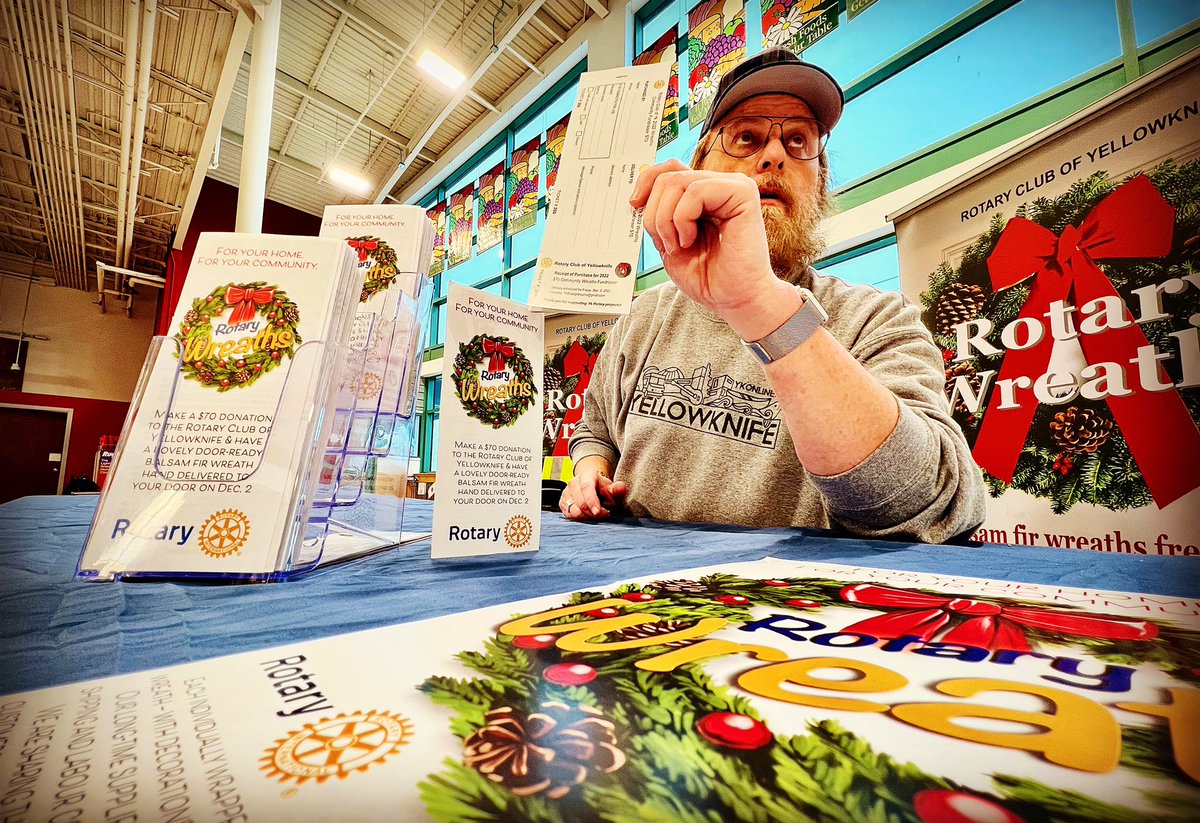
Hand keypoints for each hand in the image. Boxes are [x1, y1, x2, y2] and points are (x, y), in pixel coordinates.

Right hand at [560, 467, 626, 520]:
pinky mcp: (562, 503)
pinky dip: (579, 519)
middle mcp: (573, 483)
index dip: (592, 501)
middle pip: (580, 503)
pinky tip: (587, 516)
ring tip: (596, 514)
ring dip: (586, 517)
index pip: (586, 488)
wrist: (590, 485)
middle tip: (604, 514)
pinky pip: (569, 515)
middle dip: (593, 513)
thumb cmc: (601, 487)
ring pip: (573, 511)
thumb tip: (621, 487)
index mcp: (586, 475)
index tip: (599, 512)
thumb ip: (617, 488)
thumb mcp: (611, 487)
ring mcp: (566, 493)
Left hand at [631, 159, 791, 337]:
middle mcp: (718, 185)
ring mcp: (732, 187)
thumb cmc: (708, 276)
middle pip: (668, 175)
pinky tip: (690, 239)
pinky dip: (683, 219)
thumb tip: (638, 195)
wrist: (734, 300)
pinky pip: (696, 191)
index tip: (634, 205)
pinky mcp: (743, 193)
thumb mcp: (669, 242)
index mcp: (703, 195)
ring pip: (677, 182)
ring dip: (666, 219)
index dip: (646, 182)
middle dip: (654, 212)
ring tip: (679, 245)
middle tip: (665, 243)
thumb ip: (658, 216)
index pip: (669, 168)